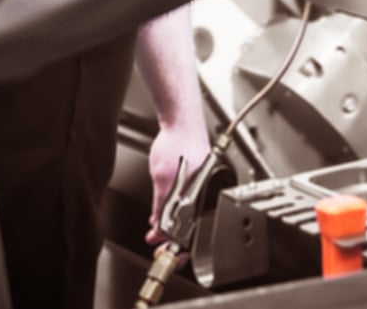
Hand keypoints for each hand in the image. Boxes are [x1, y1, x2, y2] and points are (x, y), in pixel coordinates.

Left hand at [146, 121, 210, 244]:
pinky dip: (180, 204)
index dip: (173, 241)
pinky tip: (170, 205)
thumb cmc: (177, 142)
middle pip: (192, 223)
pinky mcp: (203, 175)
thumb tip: (158, 224)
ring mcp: (206, 183)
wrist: (182, 120)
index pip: (190, 229)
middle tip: (158, 238)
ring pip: (191, 210)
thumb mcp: (162, 178)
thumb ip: (160, 204)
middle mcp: (208, 191)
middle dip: (173, 233)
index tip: (161, 246)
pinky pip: (192, 197)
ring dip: (175, 219)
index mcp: (202, 195)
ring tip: (160, 223)